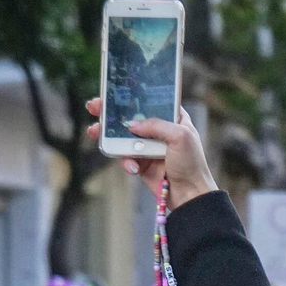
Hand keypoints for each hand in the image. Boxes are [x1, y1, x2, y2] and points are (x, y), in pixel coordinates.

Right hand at [85, 98, 215, 209]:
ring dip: (108, 134)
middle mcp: (159, 130)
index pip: (150, 101)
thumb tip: (131, 124)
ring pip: (123, 136)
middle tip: (94, 106)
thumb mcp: (180, 136)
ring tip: (94, 132)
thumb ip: (156, 125)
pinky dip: (125, 161)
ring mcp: (148, 147)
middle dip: (111, 112)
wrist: (190, 195)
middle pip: (131, 116)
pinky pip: (125, 157)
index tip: (114, 91)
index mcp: (173, 118)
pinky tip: (132, 167)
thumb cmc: (192, 163)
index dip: (132, 95)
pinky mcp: (141, 163)